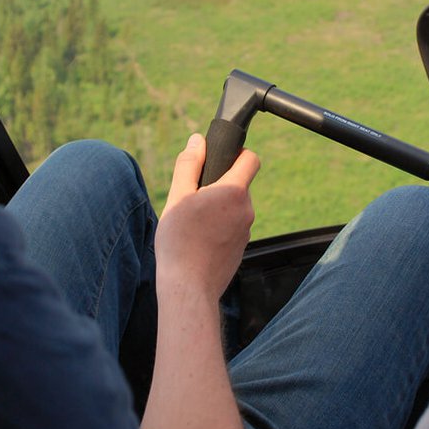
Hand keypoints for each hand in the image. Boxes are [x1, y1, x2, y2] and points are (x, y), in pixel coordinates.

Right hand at [156, 133, 259, 300]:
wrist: (189, 288)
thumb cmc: (179, 241)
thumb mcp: (178, 196)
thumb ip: (189, 165)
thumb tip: (197, 140)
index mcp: (234, 192)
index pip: (251, 158)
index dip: (237, 153)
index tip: (219, 160)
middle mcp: (247, 210)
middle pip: (239, 184)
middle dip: (219, 184)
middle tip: (193, 198)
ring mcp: (246, 231)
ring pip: (234, 207)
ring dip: (218, 208)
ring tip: (193, 223)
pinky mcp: (241, 248)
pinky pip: (233, 227)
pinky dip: (219, 227)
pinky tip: (199, 239)